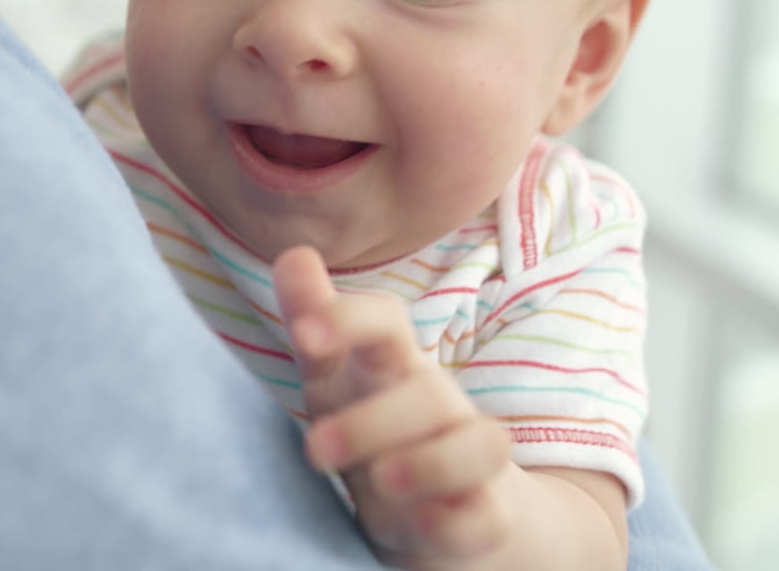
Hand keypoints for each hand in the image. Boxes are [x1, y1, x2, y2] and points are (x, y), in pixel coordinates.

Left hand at [273, 246, 515, 564]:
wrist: (447, 506)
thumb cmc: (377, 428)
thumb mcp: (335, 379)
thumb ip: (313, 321)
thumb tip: (292, 253)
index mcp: (394, 366)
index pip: (388, 323)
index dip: (350, 319)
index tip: (305, 333)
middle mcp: (439, 405)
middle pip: (426, 394)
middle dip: (371, 421)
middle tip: (315, 449)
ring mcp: (469, 459)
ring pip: (479, 446)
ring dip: (429, 463)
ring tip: (381, 483)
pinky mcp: (485, 514)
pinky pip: (485, 514)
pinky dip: (454, 519)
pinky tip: (420, 524)